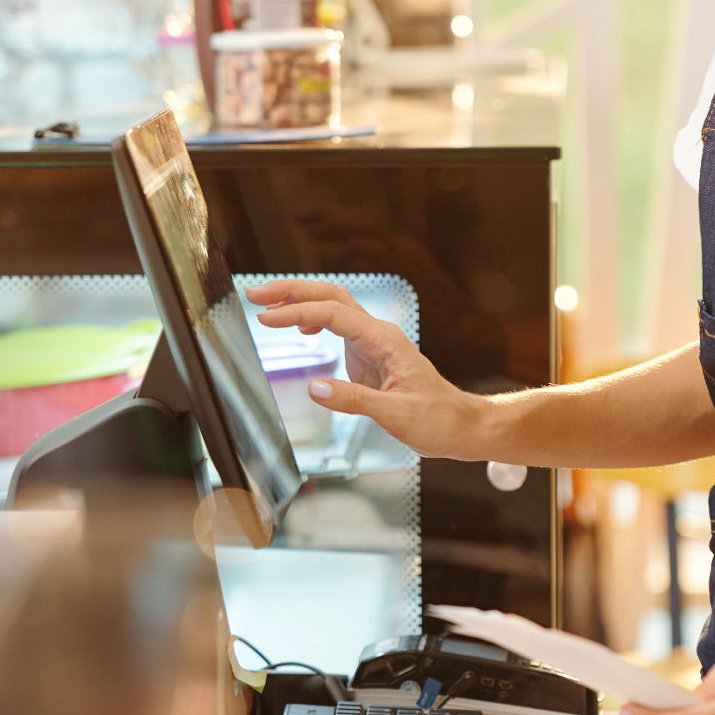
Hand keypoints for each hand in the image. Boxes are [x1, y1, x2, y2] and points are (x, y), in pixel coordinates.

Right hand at [244, 279, 486, 458]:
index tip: (264, 319)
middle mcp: (377, 334)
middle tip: (254, 293)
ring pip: (333, 306)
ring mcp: (373, 342)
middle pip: (330, 295)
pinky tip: (299, 329)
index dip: (295, 312)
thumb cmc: (437, 419)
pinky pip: (336, 325)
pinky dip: (313, 319)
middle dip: (292, 290)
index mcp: (384, 340)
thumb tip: (315, 388)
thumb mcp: (397, 415)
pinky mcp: (368, 355)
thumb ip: (355, 401)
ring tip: (266, 305)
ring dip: (300, 300)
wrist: (460, 424)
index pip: (332, 314)